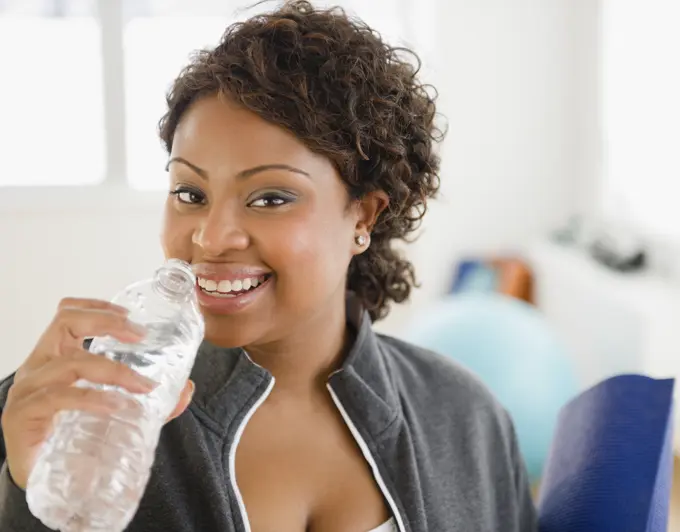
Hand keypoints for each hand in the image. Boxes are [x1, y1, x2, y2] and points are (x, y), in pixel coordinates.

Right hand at [1, 297, 194, 489]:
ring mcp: (27, 390)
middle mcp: (37, 367)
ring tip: (141, 385)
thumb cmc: (72, 440)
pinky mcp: (21, 415)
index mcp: (53, 359)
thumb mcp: (116, 413)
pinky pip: (60, 397)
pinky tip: (115, 406)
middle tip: (140, 336)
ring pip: (71, 362)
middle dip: (107, 323)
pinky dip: (93, 398)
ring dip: (113, 370)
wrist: (43, 483)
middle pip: (65, 322)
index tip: (130, 314)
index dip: (97, 306)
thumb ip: (152, 402)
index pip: (67, 315)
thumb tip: (187, 389)